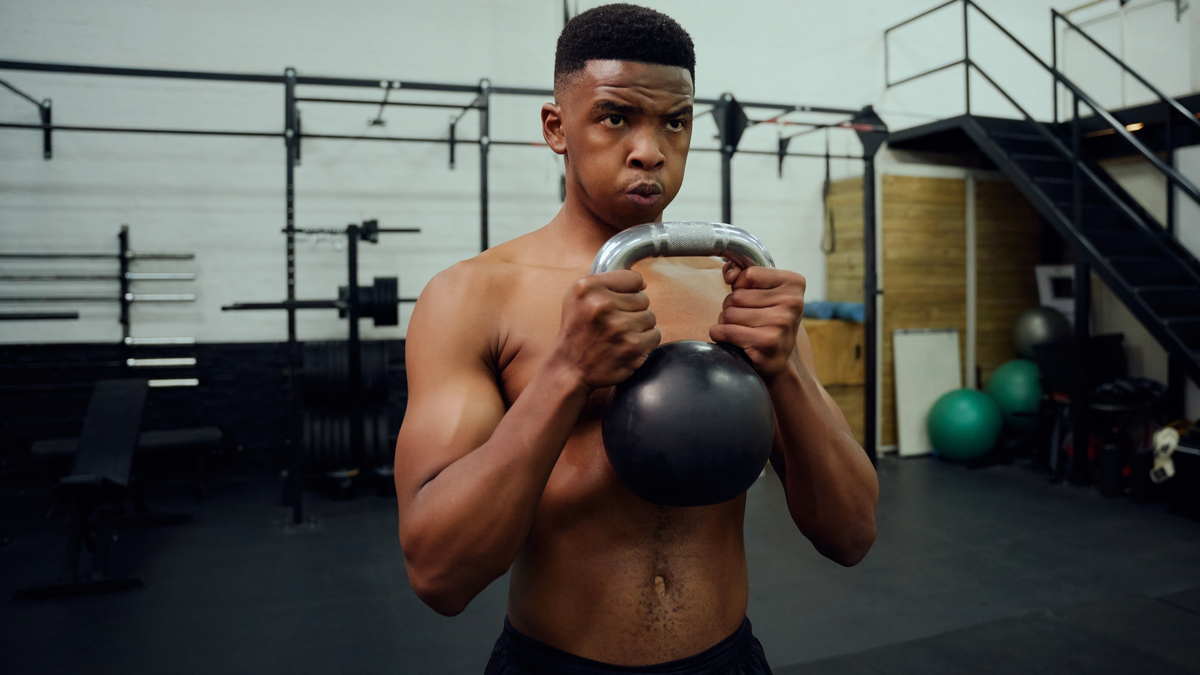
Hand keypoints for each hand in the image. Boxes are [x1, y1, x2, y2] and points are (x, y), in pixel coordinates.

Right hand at [553, 270, 660, 389]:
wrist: (570, 368)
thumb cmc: (577, 331)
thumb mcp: (579, 297)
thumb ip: (607, 283)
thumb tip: (642, 284)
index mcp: (588, 288)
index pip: (633, 278)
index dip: (628, 291)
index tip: (617, 303)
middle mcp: (602, 304)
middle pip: (643, 299)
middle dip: (632, 311)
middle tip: (614, 324)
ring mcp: (619, 326)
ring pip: (650, 317)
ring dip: (639, 327)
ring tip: (619, 335)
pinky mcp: (632, 346)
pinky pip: (654, 335)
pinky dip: (645, 342)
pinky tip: (626, 345)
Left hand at [709, 262, 805, 381]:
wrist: (780, 358)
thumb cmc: (768, 320)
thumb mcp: (763, 292)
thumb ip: (743, 274)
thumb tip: (728, 272)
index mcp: (794, 283)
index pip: (749, 274)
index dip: (740, 286)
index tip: (750, 298)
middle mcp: (792, 302)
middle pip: (736, 296)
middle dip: (732, 308)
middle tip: (745, 319)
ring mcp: (781, 322)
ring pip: (729, 313)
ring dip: (726, 322)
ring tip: (741, 329)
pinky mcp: (767, 341)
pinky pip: (726, 331)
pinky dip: (720, 334)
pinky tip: (732, 339)